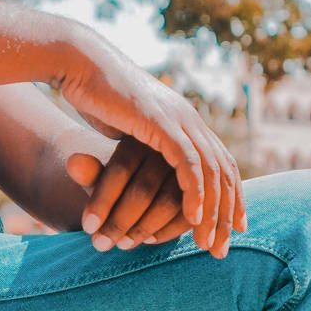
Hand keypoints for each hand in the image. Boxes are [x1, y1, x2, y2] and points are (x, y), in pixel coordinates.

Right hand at [56, 41, 245, 258]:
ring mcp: (179, 119)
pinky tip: (195, 218)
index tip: (230, 227)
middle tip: (223, 247)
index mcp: (185, 120)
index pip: (221, 162)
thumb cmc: (94, 94)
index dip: (230, 196)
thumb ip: (142, 147)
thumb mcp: (126, 126)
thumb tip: (143, 167)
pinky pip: (189, 164)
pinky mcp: (162, 123)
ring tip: (208, 242)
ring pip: (212, 171)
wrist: (79, 63)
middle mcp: (189, 119)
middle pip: (225, 171)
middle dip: (228, 212)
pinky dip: (196, 193)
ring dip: (214, 211)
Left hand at [66, 143, 194, 251]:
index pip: (120, 169)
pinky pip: (190, 213)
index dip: (102, 200)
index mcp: (138, 138)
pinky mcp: (205, 191)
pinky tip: (151, 241)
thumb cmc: (112, 183)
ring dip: (145, 229)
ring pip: (171, 201)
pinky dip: (170, 230)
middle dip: (120, 221)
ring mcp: (189, 170)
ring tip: (123, 246)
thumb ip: (88, 171)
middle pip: (145, 188)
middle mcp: (167, 149)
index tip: (86, 228)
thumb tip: (73, 161)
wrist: (139, 183)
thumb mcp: (97, 177)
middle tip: (100, 245)